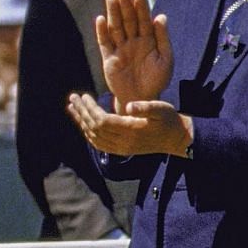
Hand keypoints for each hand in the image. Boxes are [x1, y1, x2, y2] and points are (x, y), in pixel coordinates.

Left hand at [66, 93, 192, 156]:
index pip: (102, 121)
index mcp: (131, 130)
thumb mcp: (161, 109)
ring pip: (93, 137)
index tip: (84, 96)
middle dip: (81, 112)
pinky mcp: (120, 150)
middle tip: (72, 98)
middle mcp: (122, 142)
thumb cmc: (169, 120)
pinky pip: (98, 144)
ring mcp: (120, 148)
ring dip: (81, 122)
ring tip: (72, 108)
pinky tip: (82, 122)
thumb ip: (146, 107)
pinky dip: (88, 133)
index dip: (90, 109)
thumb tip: (128, 106)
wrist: (176, 139)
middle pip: (94, 128)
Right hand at [95, 0, 172, 104]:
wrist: (141, 99)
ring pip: (116, 28)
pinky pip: (104, 43)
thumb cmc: (157, 80)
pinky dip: (101, 32)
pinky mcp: (109, 59)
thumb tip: (160, 16)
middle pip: (128, 20)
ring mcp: (120, 49)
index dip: (141, 6)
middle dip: (125, 6)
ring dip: (113, 13)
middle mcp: (133, 41)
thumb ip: (163, 38)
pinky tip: (100, 19)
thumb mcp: (165, 59)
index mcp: (149, 40)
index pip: (144, 19)